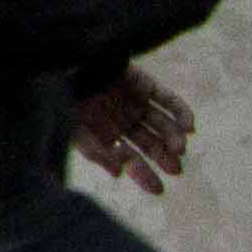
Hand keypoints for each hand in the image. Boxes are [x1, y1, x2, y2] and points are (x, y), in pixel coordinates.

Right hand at [73, 65, 195, 196]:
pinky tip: (189, 128)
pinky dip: (181, 113)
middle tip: (176, 170)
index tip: (158, 190)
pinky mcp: (145, 84)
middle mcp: (121, 119)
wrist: (68, 61)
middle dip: (162, 157)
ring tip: (179, 148)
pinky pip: (168, 100)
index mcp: (104, 133)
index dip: (143, 174)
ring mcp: (135, 101)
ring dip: (173, 137)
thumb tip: (118, 174)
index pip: (128, 158)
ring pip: (161, 124)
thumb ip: (94, 151)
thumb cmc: (62, 96)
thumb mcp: (73, 129)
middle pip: (148, 142)